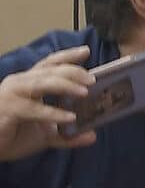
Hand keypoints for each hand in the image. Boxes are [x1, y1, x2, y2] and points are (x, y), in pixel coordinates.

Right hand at [0, 44, 96, 159]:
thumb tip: (92, 136)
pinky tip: (69, 117)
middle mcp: (20, 84)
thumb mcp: (46, 135)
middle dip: (72, 72)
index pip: (49, 64)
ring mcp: (12, 94)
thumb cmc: (13, 134)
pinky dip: (52, 113)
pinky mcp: (8, 109)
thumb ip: (68, 135)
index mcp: (30, 83)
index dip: (67, 56)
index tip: (86, 51)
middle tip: (92, 79)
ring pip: (41, 83)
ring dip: (64, 85)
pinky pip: (33, 108)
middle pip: (49, 70)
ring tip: (85, 92)